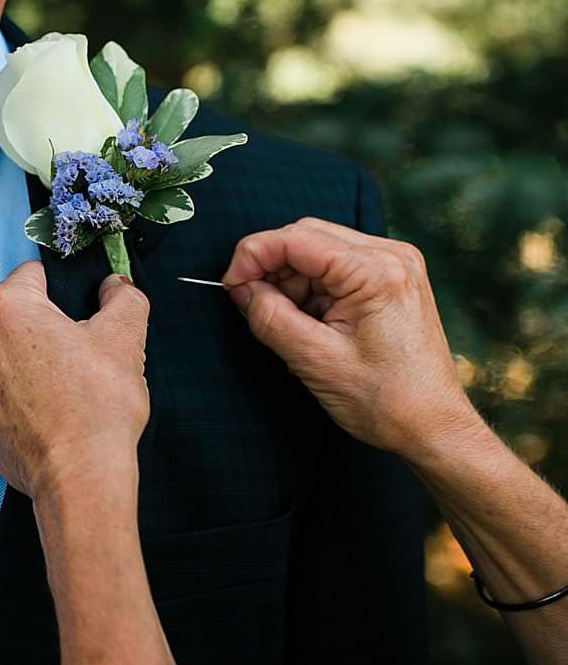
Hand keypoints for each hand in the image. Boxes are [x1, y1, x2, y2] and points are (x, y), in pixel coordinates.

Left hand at [0, 261, 150, 498]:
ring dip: (23, 364)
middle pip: (11, 317)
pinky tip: (43, 414)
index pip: (32, 276)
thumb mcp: (125, 336)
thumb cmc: (96, 407)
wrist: (79, 476)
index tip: (78, 315)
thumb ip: (123, 297)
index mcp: (3, 307)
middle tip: (75, 357)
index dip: (62, 293)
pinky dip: (13, 399)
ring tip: (60, 390)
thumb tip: (116, 286)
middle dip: (41, 329)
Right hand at [223, 217, 474, 458]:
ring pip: (320, 251)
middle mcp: (392, 256)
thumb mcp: (315, 361)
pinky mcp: (393, 281)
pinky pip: (338, 268)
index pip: (295, 238)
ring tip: (285, 323)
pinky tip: (308, 322)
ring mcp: (396, 266)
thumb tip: (241, 290)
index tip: (230, 285)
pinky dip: (313, 289)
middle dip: (271, 267)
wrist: (434, 428)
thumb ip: (270, 317)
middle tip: (250, 303)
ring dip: (291, 280)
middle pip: (307, 236)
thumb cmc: (387, 401)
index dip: (252, 256)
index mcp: (376, 271)